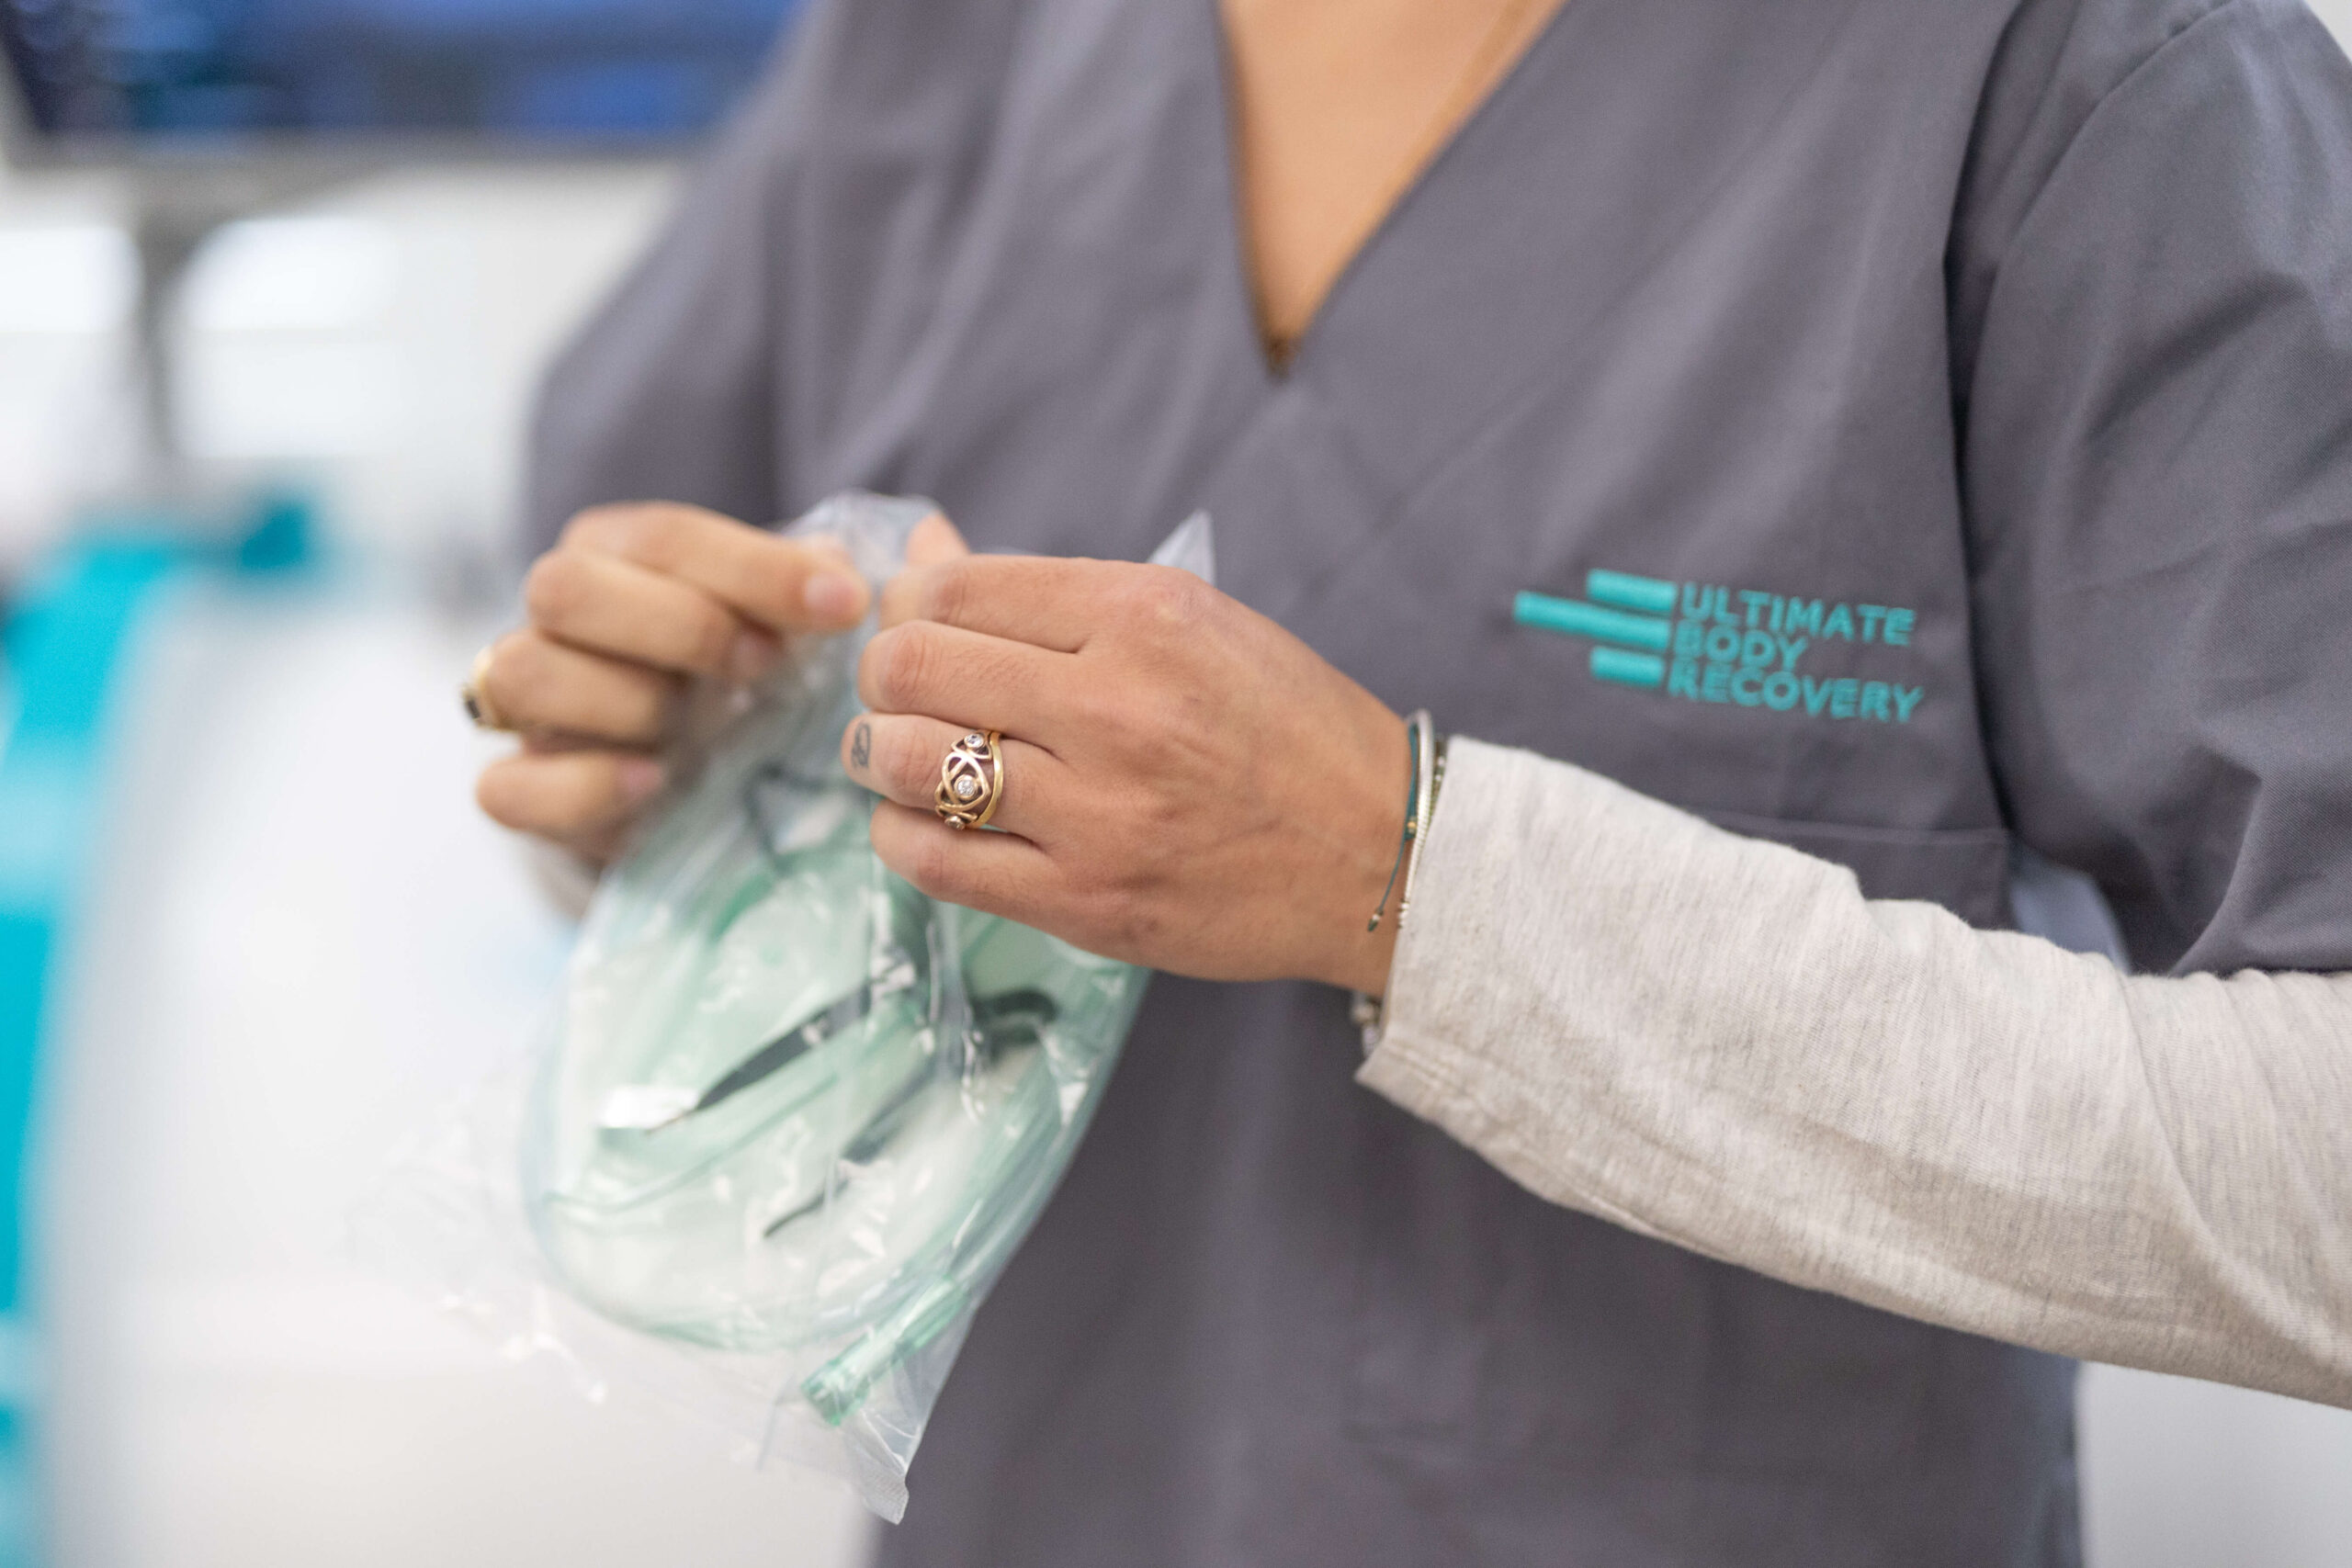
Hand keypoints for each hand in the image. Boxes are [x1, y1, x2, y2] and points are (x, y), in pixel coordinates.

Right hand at [473, 502, 880, 861]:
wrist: (697, 790)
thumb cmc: (756, 681)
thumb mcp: (800, 626)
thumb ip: (853, 585)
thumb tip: (927, 541)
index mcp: (621, 552)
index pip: (664, 535)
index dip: (757, 568)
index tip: (848, 606)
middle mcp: (559, 616)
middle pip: (563, 585)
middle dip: (678, 624)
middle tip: (767, 667)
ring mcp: (530, 706)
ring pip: (520, 671)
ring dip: (624, 699)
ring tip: (703, 730)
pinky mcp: (522, 792)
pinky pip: (506, 787)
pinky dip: (582, 785)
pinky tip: (657, 786)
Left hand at [842, 520, 1410, 995]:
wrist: (1380, 854)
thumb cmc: (1286, 728)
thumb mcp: (1193, 622)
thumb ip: (1052, 596)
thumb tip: (924, 555)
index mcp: (1143, 617)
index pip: (953, 587)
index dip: (906, 604)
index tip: (919, 627)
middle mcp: (1114, 707)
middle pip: (910, 668)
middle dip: (883, 677)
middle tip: (903, 696)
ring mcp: (1097, 813)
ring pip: (907, 763)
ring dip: (880, 756)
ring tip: (901, 759)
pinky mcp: (1086, 902)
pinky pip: (936, 862)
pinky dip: (901, 835)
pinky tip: (924, 822)